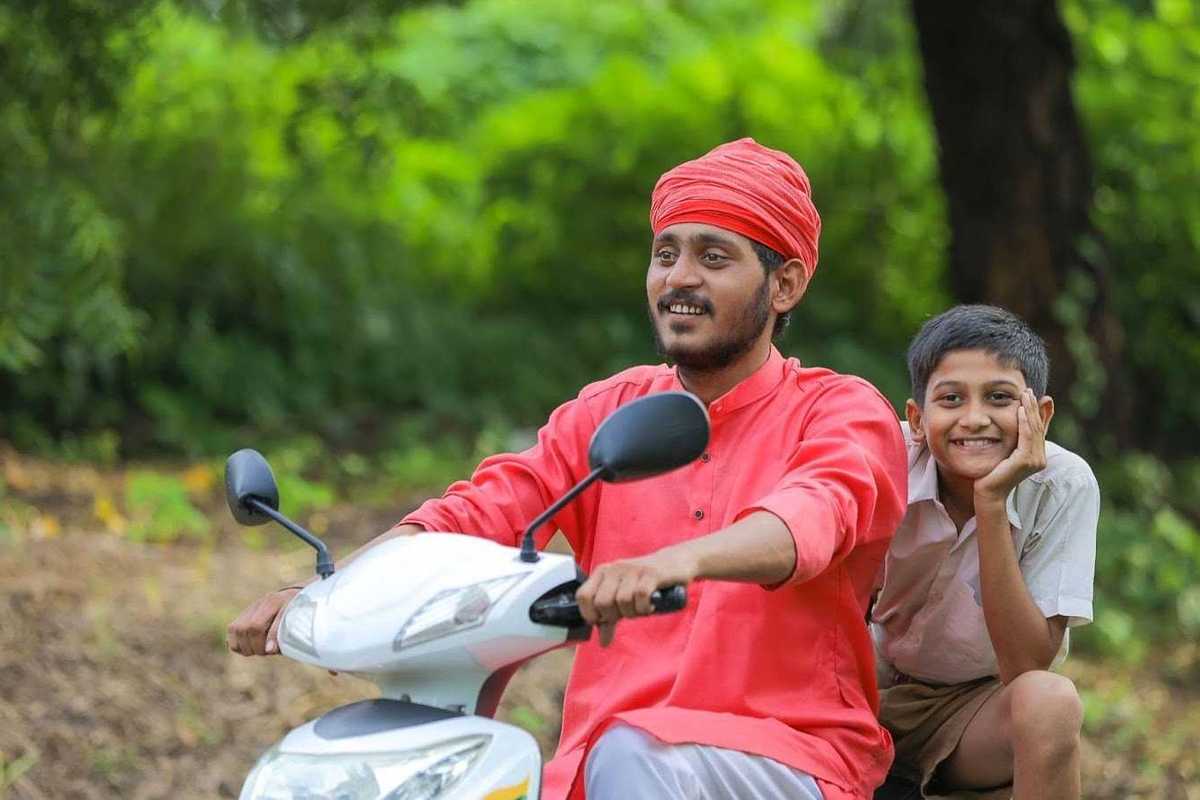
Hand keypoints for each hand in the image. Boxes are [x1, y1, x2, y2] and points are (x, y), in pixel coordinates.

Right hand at [227, 587, 300, 655]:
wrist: (295, 599)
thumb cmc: (298, 614)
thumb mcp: (296, 620)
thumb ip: (282, 634)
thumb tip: (270, 650)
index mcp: (273, 602)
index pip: (256, 625)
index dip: (260, 642)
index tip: (269, 651)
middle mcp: (259, 604)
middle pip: (244, 629)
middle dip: (253, 646)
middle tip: (265, 651)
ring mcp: (249, 609)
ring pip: (234, 629)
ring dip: (244, 646)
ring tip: (258, 649)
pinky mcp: (243, 617)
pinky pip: (231, 632)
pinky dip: (237, 644)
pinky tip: (251, 647)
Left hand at [575, 547, 696, 646]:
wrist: (675, 563)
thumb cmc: (645, 583)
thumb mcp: (623, 599)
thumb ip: (610, 619)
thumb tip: (603, 642)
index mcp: (602, 572)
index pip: (583, 596)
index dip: (591, 614)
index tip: (604, 620)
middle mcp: (615, 569)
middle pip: (602, 602)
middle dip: (614, 616)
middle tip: (627, 613)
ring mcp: (633, 570)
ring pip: (622, 601)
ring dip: (633, 612)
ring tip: (641, 607)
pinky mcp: (651, 573)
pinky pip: (640, 596)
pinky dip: (645, 607)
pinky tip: (650, 605)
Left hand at [974, 388, 1050, 503]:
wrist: (988, 492)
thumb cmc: (993, 472)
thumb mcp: (1005, 451)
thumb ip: (1011, 441)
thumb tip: (1015, 424)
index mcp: (1036, 455)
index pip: (1038, 428)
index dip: (1036, 411)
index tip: (1031, 394)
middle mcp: (1039, 458)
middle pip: (1037, 426)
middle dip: (1033, 407)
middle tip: (1028, 389)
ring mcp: (1035, 460)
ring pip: (1033, 429)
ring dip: (1029, 410)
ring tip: (1025, 394)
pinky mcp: (1026, 461)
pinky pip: (1026, 436)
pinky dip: (1024, 421)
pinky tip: (1019, 409)